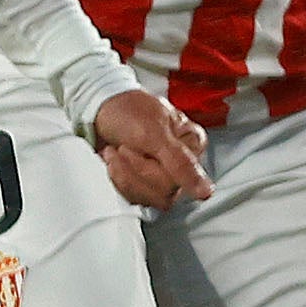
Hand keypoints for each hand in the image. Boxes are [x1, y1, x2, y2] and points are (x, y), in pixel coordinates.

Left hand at [90, 86, 210, 210]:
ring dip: (125, 175)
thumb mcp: (153, 132)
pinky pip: (134, 197)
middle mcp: (182, 163)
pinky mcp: (144, 183)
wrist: (99, 108)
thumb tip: (206, 191)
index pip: (182, 179)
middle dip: (135, 169)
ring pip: (150, 198)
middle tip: (123, 146)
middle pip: (166, 191)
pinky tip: (113, 161)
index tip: (136, 146)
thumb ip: (181, 164)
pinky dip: (118, 179)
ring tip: (116, 151)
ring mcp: (162, 174)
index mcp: (192, 145)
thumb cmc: (127, 111)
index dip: (152, 168)